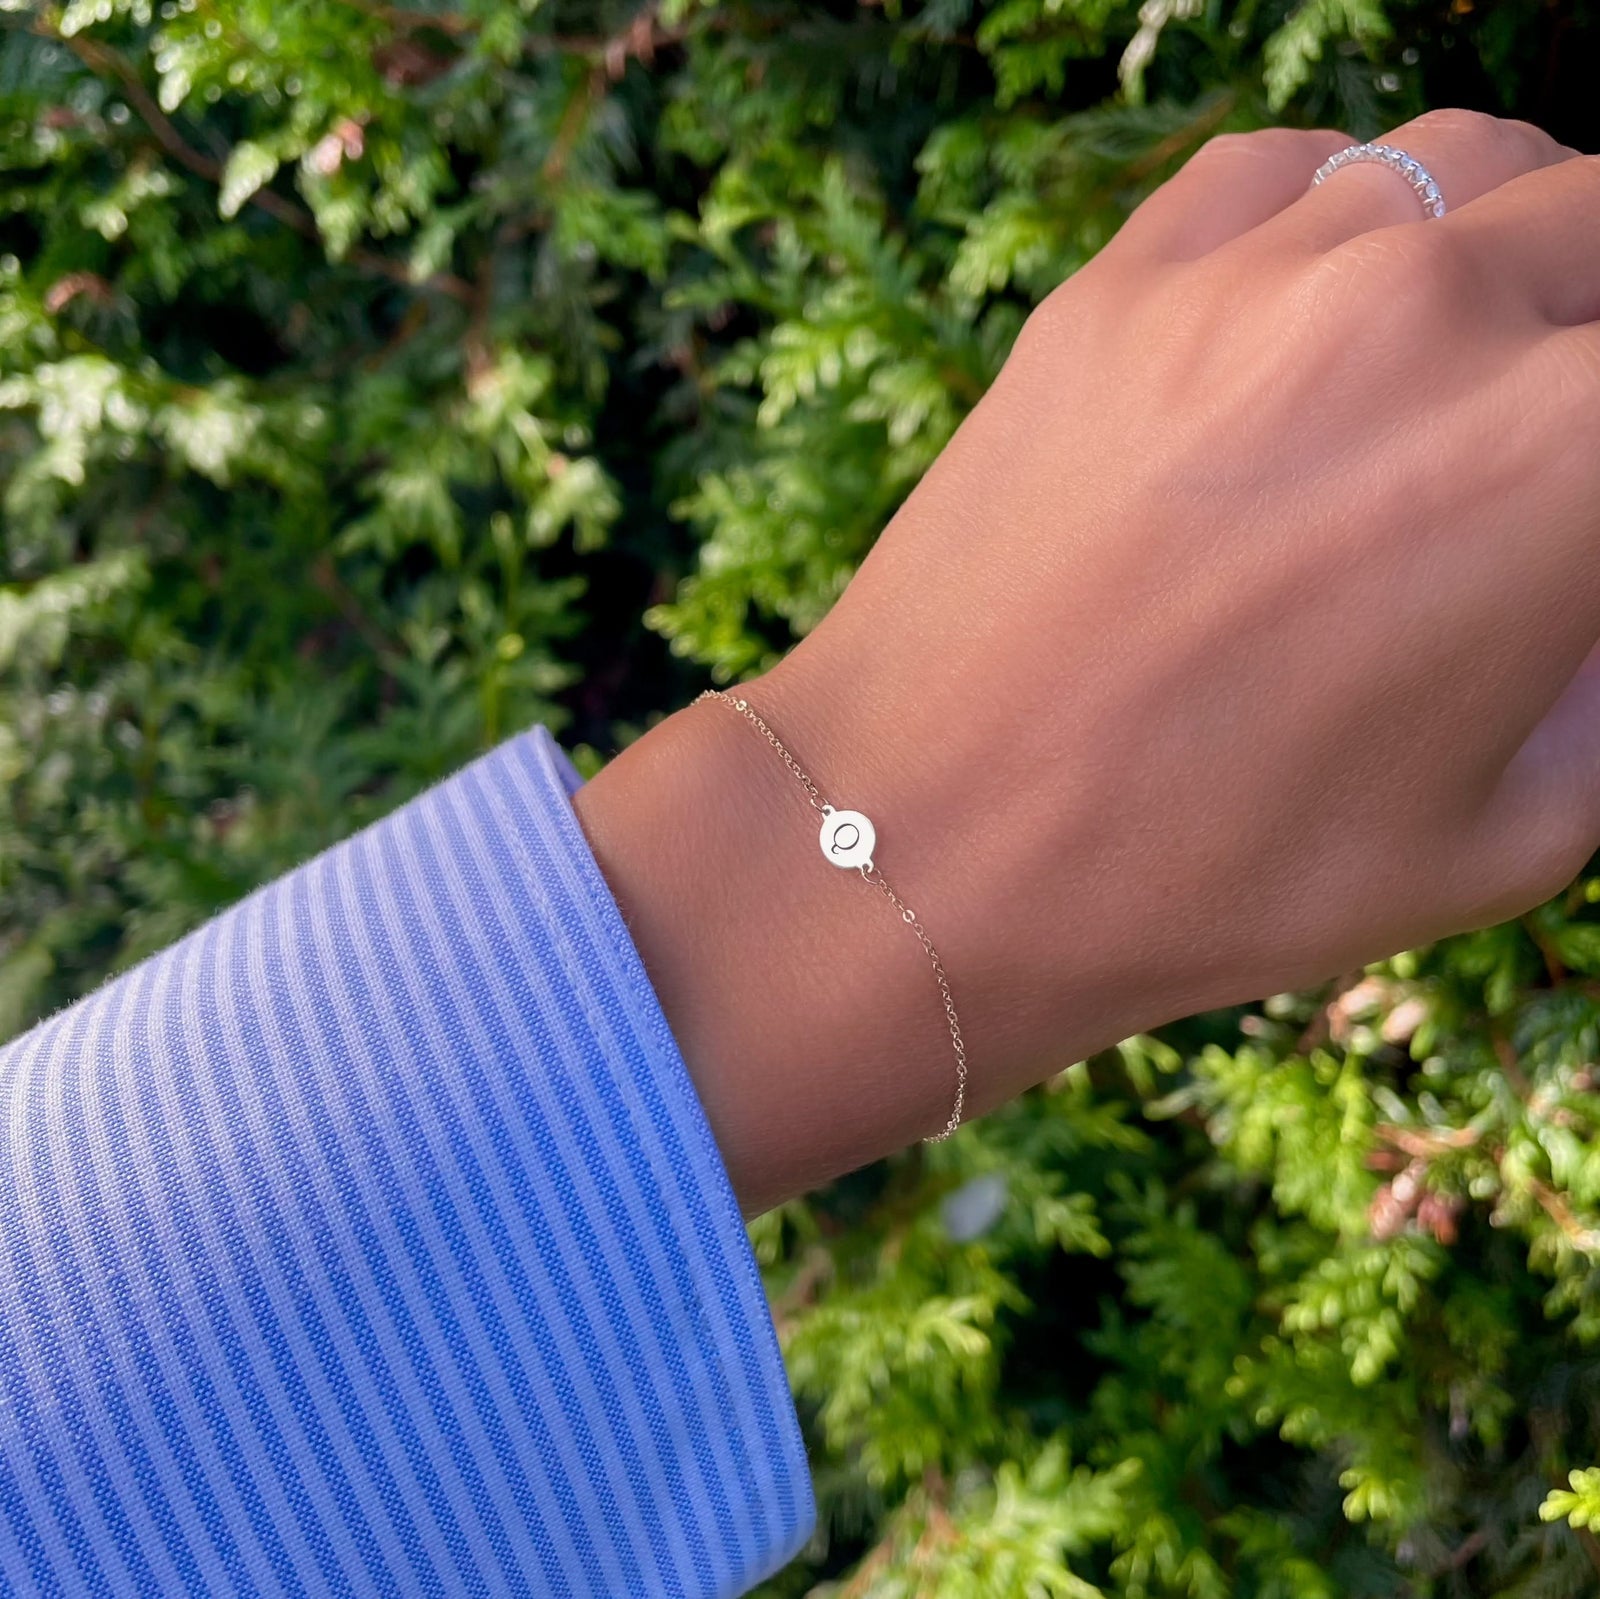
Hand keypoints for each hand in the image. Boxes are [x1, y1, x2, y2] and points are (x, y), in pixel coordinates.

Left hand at [575, 110, 1599, 1212]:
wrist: (929, 850)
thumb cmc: (1212, 879)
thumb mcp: (1507, 838)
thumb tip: (1589, 583)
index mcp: (1564, 459)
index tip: (1580, 514)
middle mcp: (1421, 318)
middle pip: (1599, 229)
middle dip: (1592, 338)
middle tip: (1544, 445)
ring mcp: (1249, 282)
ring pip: (1459, 167)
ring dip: (1498, 248)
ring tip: (1462, 356)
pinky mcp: (1114, 291)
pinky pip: (1281, 176)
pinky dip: (1335, 221)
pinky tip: (1313, 317)